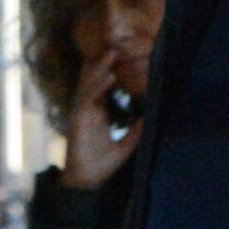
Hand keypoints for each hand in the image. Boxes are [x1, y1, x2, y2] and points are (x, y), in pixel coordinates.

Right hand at [61, 49, 142, 190]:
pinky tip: (108, 77)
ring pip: (89, 87)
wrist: (86, 181)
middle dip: (102, 65)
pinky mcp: (79, 121)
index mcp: (97, 115)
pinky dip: (98, 88)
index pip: (102, 89)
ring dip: (99, 70)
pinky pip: (88, 100)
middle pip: (94, 82)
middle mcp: (88, 112)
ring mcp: (82, 115)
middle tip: (115, 46)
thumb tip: (150, 115)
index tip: (120, 57)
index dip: (109, 73)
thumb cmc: (102, 165)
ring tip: (111, 53)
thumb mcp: (126, 145)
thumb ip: (136, 131)